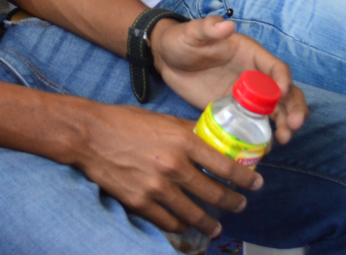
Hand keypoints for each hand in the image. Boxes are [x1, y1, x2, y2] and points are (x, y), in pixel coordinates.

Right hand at [73, 100, 260, 239]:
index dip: (246, 178)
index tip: (256, 183)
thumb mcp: (163, 120)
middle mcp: (174, 166)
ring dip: (210, 222)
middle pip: (215, 194)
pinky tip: (186, 225)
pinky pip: (169, 221)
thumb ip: (188, 131)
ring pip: (194, 213)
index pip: (226, 165)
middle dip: (233, 202)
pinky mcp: (140, 202)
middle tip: (240, 205)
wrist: (89, 135)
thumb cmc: (124, 122)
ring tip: (217, 227)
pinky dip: (181, 225)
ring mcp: (157, 187)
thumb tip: (212, 137)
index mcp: (183, 140)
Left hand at [151, 15, 306, 143]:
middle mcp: (255, 76)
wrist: (166, 59)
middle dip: (294, 107)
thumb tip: (227, 25)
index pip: (276, 68)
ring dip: (284, 124)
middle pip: (285, 92)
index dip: (283, 80)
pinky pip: (254, 124)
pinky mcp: (234, 111)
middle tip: (293, 124)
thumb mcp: (192, 32)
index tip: (282, 93)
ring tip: (283, 139)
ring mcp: (246, 96)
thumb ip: (208, 28)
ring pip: (276, 110)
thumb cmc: (182, 40)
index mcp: (251, 54)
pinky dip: (263, 136)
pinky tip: (264, 148)